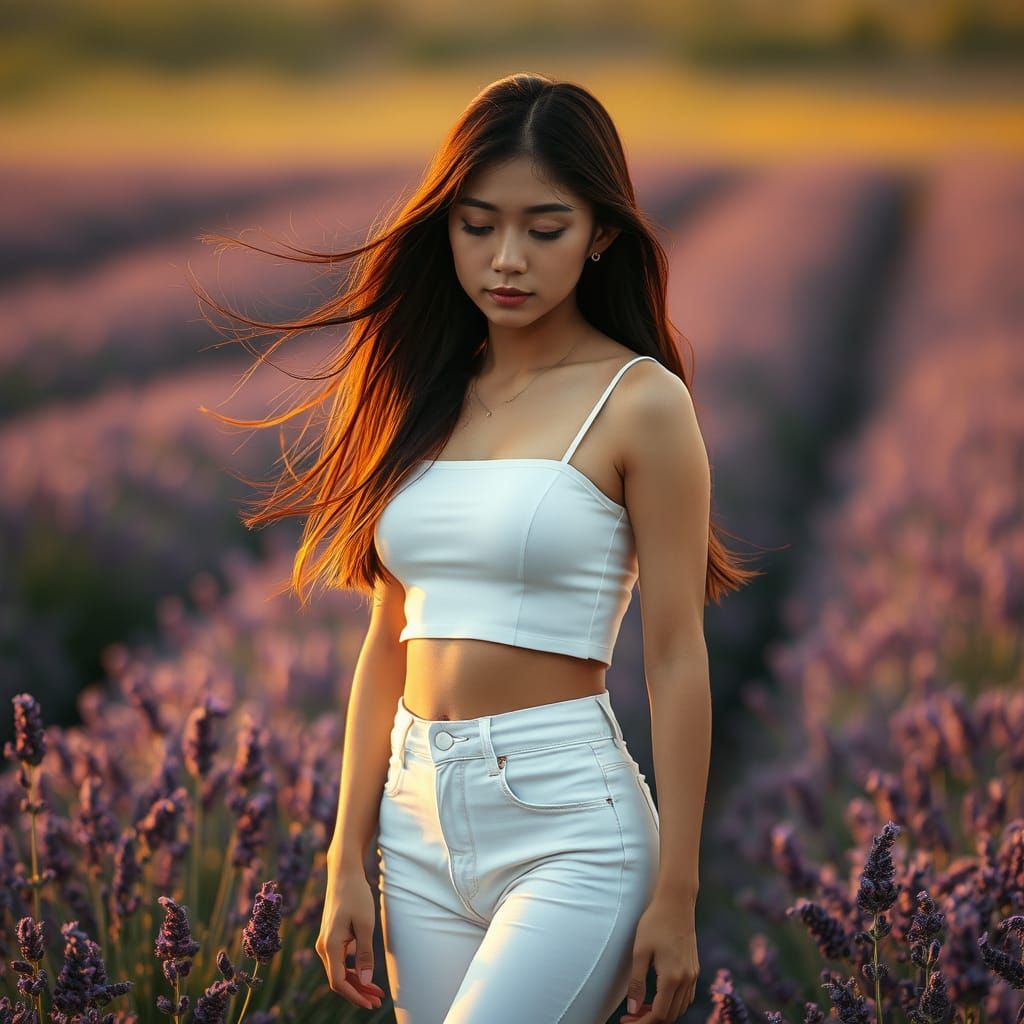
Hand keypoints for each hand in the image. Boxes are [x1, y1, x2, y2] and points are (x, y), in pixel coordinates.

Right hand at [315, 868, 386, 1010]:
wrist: (344, 873)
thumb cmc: (356, 895)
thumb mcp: (365, 924)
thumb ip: (365, 954)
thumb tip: (366, 981)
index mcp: (330, 946)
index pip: (338, 982)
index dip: (355, 995)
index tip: (372, 1002)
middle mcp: (323, 947)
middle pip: (338, 980)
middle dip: (358, 992)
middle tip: (379, 999)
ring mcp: (326, 943)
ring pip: (339, 972)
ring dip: (356, 982)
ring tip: (376, 990)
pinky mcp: (331, 938)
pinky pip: (339, 961)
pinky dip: (352, 970)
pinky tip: (365, 973)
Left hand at [619, 901, 698, 1022]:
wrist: (676, 902)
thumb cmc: (655, 922)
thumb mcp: (640, 951)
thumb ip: (636, 983)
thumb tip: (632, 1009)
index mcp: (672, 977)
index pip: (659, 1014)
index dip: (642, 1022)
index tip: (627, 1021)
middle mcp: (686, 979)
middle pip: (671, 1015)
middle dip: (650, 1019)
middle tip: (631, 1015)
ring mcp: (693, 974)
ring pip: (680, 1008)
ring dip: (662, 1012)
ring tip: (642, 1006)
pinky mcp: (694, 968)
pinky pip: (686, 996)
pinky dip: (673, 1003)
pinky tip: (659, 996)